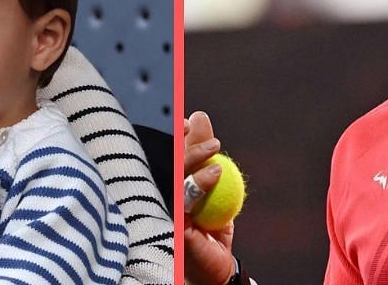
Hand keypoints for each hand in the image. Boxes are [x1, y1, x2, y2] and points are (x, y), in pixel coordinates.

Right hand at [183, 111, 236, 284]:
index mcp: (177, 189)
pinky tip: (214, 172)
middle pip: (172, 163)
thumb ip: (208, 157)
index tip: (189, 119)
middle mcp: (170, 198)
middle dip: (186, 141)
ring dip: (194, 156)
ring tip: (215, 147)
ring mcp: (171, 210)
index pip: (174, 156)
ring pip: (177, 176)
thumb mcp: (218, 189)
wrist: (215, 271)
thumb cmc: (213, 233)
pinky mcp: (176, 225)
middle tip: (199, 124)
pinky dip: (199, 182)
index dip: (179, 136)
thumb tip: (199, 117)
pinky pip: (186, 199)